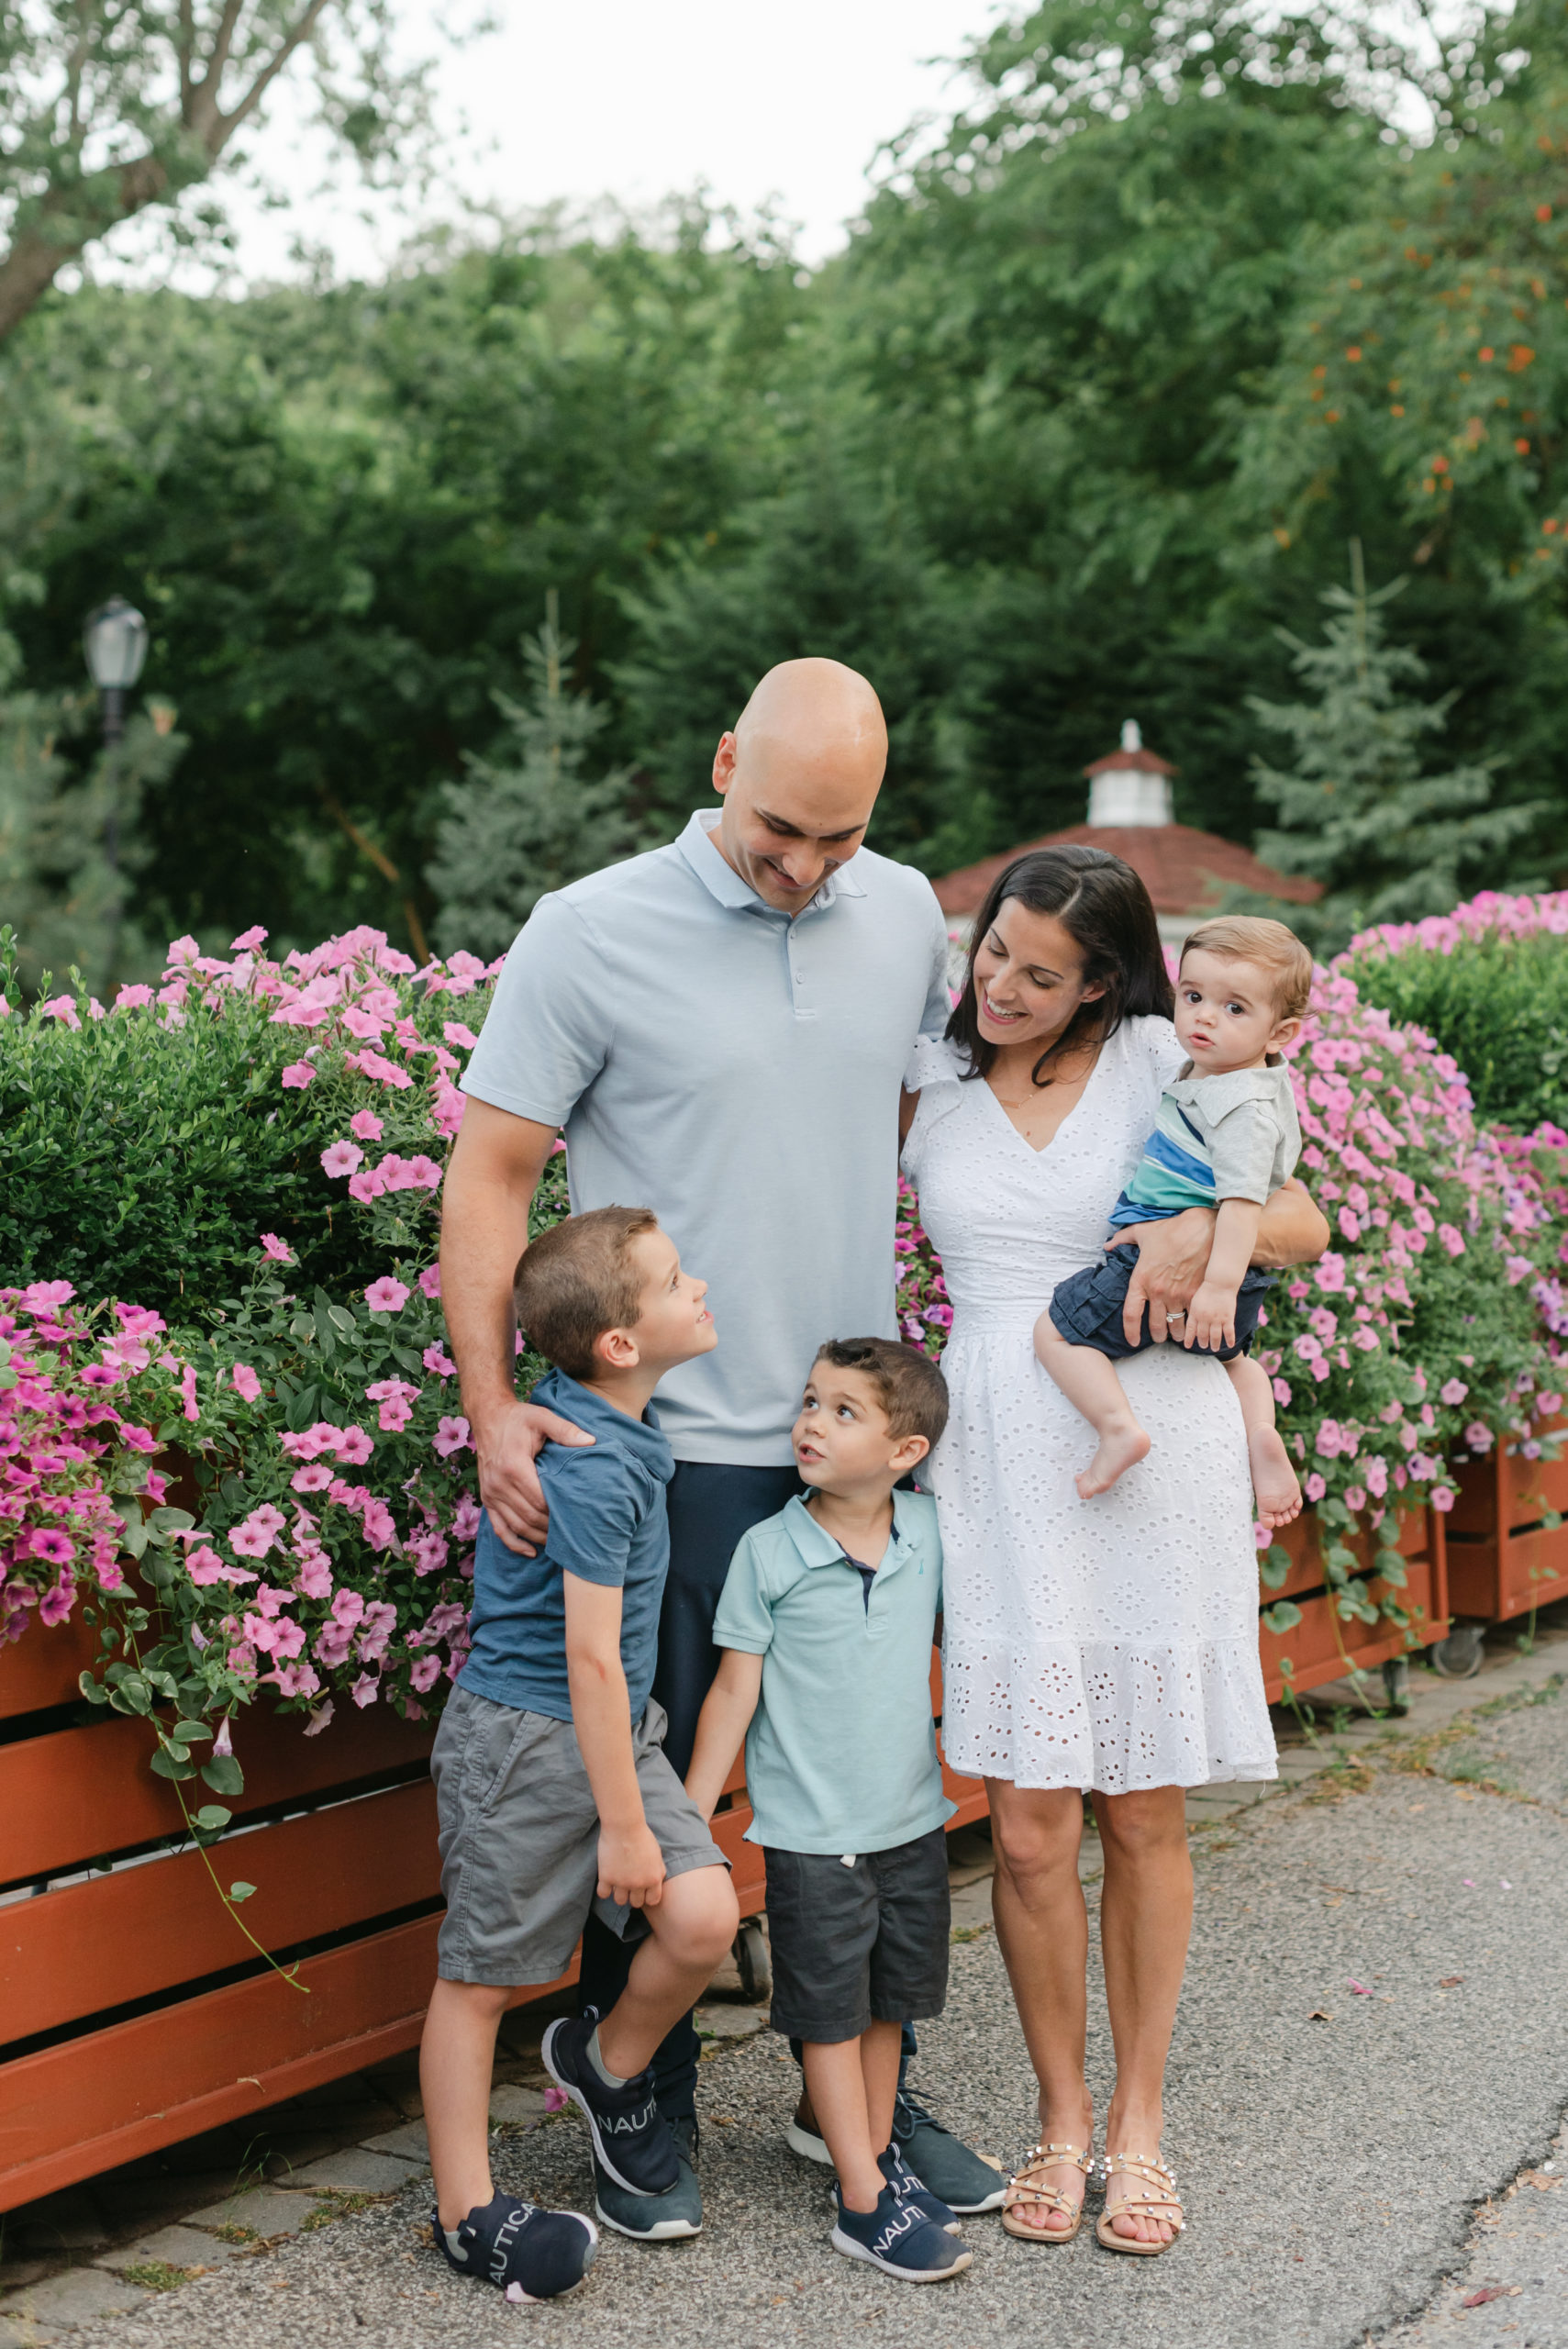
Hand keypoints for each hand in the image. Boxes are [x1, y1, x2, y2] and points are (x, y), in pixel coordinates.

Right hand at [473, 1398, 593, 1554]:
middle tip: (575, 1531)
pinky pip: (499, 1528)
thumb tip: (591, 1441)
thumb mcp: (542, 1417)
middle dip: (551, 1527)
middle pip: (529, 1517)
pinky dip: (514, 1543)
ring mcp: (491, 1494)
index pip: (539, 1500)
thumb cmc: (518, 1418)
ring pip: (516, 1527)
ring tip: (560, 1542)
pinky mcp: (487, 1499)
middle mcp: (498, 1484)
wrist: (488, 1417)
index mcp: (513, 1467)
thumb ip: (565, 1430)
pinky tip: (531, 1551)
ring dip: (537, 1537)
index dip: (558, 1511)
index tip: (578, 1514)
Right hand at [596, 1822, 665, 1908]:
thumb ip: (658, 1870)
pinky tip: (606, 1880)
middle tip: (629, 1884)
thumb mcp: (657, 1854)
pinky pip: (603, 1894)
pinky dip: (604, 1889)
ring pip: (619, 1901)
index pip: (652, 1901)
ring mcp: (622, 1882)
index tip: (642, 1890)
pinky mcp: (606, 1877)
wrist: (624, 1825)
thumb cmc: (641, 1836)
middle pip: (635, 1903)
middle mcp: (639, 1883)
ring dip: (619, 1893)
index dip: (647, 1896)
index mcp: (654, 1878)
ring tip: (618, 1882)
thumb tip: (656, 1882)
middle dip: (633, 1895)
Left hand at [1113, 1208, 1217, 1344]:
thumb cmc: (1171, 1229)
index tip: (1132, 1340)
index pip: (1131, 1314)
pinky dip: (1192, 1325)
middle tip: (1159, 1337)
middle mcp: (1158, 1292)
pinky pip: (1192, 1318)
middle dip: (1157, 1335)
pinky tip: (1193, 1326)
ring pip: (1175, 1326)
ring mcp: (1178, 1295)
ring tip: (1176, 1335)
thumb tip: (1107, 1246)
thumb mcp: (1141, 1231)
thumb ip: (1122, 1239)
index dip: (1130, 1331)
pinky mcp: (1196, 1294)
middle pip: (1155, 1325)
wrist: (1200, 1228)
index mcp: (1141, 1279)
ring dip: (1175, 1333)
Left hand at [1183, 1279, 1237, 1353]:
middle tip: (1203, 1346)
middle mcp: (1205, 1318)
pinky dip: (1230, 1340)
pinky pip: (1229, 1332)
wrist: (1220, 1282)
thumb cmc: (1207, 1289)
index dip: (1189, 1339)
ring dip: (1215, 1344)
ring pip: (1215, 1337)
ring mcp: (1217, 1319)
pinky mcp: (1228, 1318)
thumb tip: (1191, 1322)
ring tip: (1215, 1348)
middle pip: (1203, 1335)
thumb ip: (1193, 1312)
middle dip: (1203, 1343)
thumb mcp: (1195, 1300)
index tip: (1187, 1346)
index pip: (1190, 1330)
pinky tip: (1230, 1345)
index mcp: (1195, 1313)